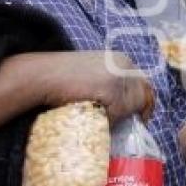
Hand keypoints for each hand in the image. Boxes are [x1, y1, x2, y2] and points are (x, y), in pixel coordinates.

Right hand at [37, 51, 153, 124]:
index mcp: (121, 59)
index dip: (146, 101)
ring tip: (100, 117)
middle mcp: (124, 64)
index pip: (144, 83)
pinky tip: (92, 116)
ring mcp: (119, 76)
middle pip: (144, 93)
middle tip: (131, 126)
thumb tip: (125, 106)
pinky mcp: (112, 89)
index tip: (143, 116)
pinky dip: (107, 120)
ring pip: (132, 106)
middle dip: (139, 111)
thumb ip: (110, 84)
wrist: (39, 76)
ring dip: (119, 116)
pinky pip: (117, 113)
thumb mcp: (93, 74)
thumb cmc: (59, 78)